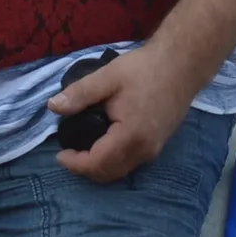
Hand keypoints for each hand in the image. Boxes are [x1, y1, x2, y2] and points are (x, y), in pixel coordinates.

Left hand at [50, 42, 195, 183]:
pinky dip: (114, 160)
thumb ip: (79, 94)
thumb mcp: (108, 76)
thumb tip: (52, 107)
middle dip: (85, 169)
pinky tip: (105, 143)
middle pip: (109, 174)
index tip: (59, 154)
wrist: (183, 63)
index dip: (75, 164)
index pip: (97, 164)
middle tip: (69, 153)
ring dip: (100, 166)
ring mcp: (154, 149)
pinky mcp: (160, 144)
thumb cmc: (146, 68)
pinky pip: (132, 162)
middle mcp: (145, 150)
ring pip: (121, 170)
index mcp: (131, 136)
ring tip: (83, 149)